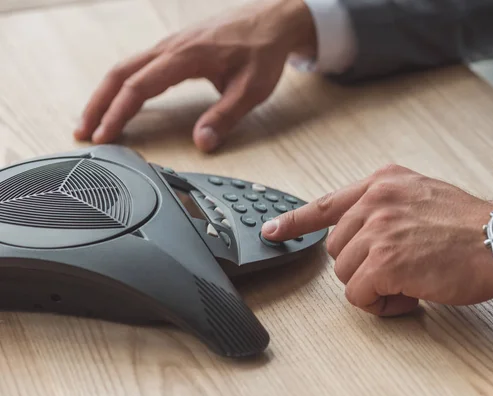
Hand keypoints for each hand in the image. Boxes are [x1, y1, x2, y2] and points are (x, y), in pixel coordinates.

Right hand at [74, 0, 315, 151]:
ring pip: (125, 67)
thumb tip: (202, 142)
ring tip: (93, 122)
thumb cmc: (263, 50)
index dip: (118, 114)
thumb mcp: (252, 89)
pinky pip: (138, 65)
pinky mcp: (175, 48)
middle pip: (119, 74)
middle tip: (83, 133)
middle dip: (97, 105)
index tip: (105, 137)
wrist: (273, 19)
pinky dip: (121, 84)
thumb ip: (225, 117)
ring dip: (105, 94)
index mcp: (186, 56)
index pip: (139, 86)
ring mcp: (171, 45)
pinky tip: (119, 100)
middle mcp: (171, 47)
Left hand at [262, 164, 492, 315]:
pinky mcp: (384, 259)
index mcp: (383, 182)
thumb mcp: (422, 195)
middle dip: (362, 266)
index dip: (294, 221)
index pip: (326, 203)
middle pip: (337, 248)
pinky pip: (359, 294)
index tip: (272, 231)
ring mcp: (378, 228)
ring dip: (373, 286)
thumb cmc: (469, 226)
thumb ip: (386, 206)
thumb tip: (361, 233)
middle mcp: (376, 199)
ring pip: (345, 273)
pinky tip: (409, 294)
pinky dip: (380, 303)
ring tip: (409, 281)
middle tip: (397, 270)